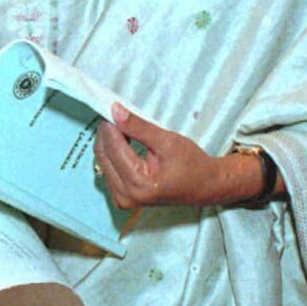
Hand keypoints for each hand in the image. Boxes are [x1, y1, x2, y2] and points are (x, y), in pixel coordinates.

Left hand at [94, 104, 266, 209]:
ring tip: (125, 128)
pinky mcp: (122, 198)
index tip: (113, 106)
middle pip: (102, 153)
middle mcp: (125, 195)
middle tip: (119, 114)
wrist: (204, 187)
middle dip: (108, 131)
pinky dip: (113, 153)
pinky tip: (124, 143)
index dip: (111, 123)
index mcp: (138, 182)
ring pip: (102, 160)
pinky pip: (108, 169)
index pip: (112, 145)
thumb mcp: (167, 141)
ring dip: (109, 141)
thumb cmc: (191, 165)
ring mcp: (122, 199)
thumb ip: (139, 126)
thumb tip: (115, 111)